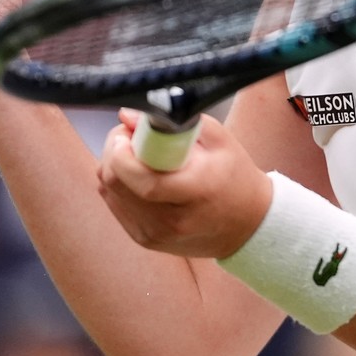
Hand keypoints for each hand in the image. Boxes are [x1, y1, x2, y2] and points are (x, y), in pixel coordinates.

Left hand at [96, 110, 273, 258]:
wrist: (247, 226)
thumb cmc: (234, 177)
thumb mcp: (218, 140)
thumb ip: (174, 123)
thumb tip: (128, 116)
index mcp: (196, 190)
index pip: (141, 178)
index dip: (122, 151)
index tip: (129, 132)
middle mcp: (172, 219)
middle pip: (115, 183)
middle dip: (114, 151)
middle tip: (131, 137)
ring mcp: (155, 234)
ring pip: (108, 192)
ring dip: (114, 166)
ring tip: (137, 155)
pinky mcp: (145, 239)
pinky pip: (114, 204)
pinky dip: (119, 184)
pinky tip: (138, 176)